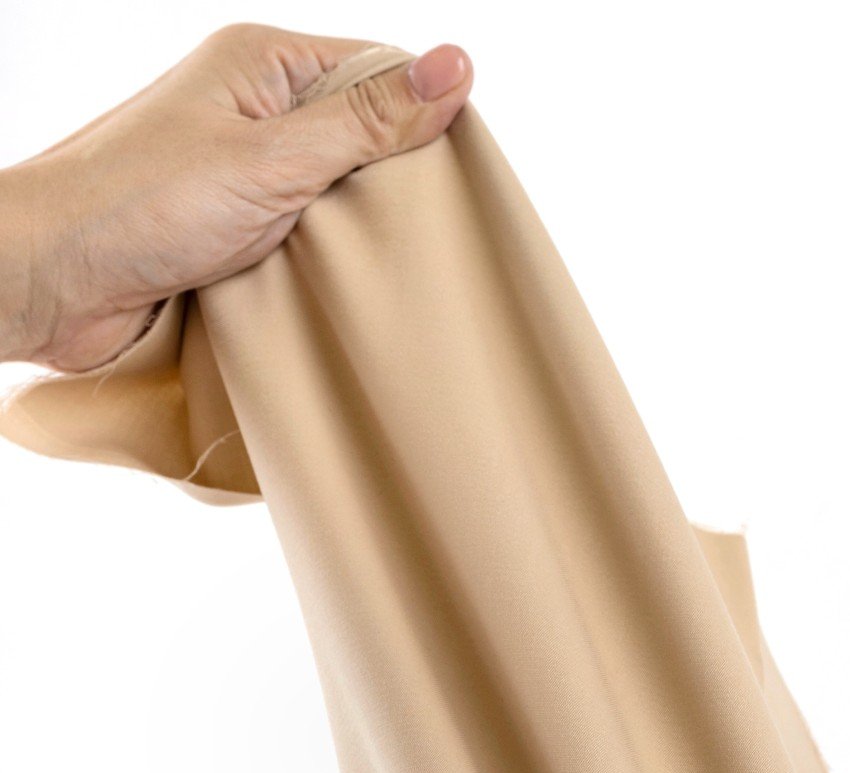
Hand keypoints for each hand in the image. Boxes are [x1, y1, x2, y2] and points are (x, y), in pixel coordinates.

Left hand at [0, 24, 472, 371]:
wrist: (49, 282)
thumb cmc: (139, 207)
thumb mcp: (274, 159)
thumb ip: (368, 121)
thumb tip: (457, 65)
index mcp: (261, 66)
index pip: (377, 73)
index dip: (424, 120)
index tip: (463, 178)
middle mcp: (250, 112)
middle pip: (359, 139)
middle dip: (392, 189)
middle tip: (429, 237)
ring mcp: (238, 174)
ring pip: (330, 200)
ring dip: (353, 239)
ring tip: (386, 270)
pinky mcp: (227, 234)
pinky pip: (297, 244)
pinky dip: (318, 270)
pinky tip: (339, 292)